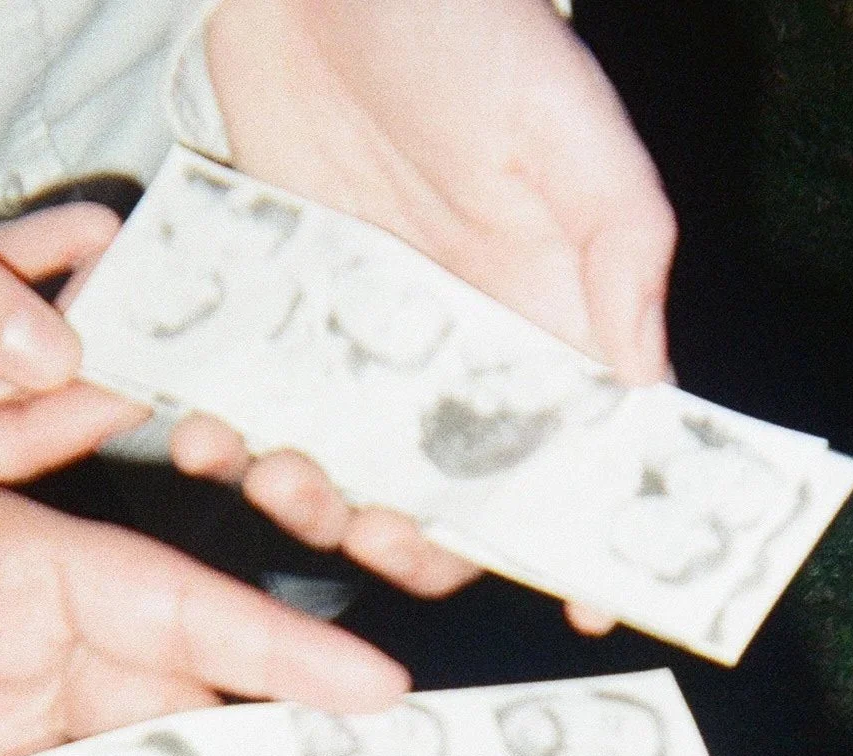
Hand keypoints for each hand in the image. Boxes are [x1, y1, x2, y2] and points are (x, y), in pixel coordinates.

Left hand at [177, 0, 676, 631]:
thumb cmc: (476, 36)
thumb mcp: (577, 146)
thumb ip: (620, 272)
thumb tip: (648, 402)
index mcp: (548, 326)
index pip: (571, 462)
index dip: (576, 538)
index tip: (575, 602)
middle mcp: (458, 351)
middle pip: (446, 496)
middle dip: (411, 540)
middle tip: (369, 525)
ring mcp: (363, 337)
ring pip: (340, 469)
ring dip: (308, 501)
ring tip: (269, 469)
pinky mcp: (280, 304)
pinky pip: (254, 400)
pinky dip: (226, 434)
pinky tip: (204, 427)